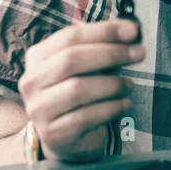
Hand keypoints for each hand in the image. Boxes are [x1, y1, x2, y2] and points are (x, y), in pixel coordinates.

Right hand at [18, 19, 141, 162]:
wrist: (65, 139)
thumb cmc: (79, 95)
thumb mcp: (86, 68)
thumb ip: (101, 48)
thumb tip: (131, 30)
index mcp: (38, 58)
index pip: (70, 37)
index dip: (103, 32)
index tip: (133, 30)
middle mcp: (32, 82)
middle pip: (71, 60)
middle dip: (110, 54)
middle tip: (139, 53)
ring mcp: (39, 109)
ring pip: (78, 89)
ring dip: (112, 84)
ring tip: (130, 84)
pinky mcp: (53, 134)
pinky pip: (85, 116)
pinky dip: (111, 108)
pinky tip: (125, 104)